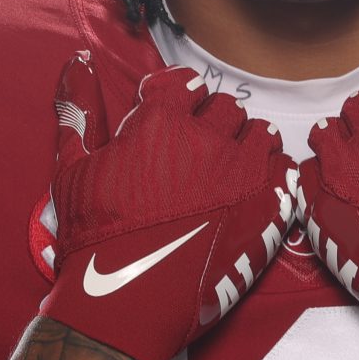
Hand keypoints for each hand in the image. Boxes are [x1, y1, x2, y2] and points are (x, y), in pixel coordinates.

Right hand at [40, 55, 301, 359]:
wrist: (127, 299)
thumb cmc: (96, 236)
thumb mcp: (73, 167)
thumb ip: (76, 108)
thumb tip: (76, 61)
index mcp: (161, 121)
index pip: (187, 85)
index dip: (180, 101)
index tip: (173, 120)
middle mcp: (207, 139)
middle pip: (227, 108)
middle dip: (214, 122)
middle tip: (198, 150)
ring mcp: (242, 174)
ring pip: (262, 134)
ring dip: (247, 144)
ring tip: (229, 168)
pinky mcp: (267, 208)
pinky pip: (286, 171)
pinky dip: (273, 174)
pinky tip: (253, 190)